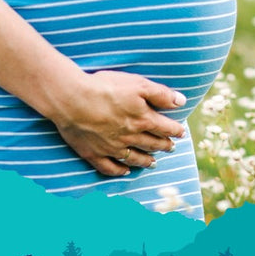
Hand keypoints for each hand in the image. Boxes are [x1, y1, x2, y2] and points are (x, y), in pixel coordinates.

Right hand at [52, 70, 186, 177]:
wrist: (72, 99)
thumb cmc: (105, 87)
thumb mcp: (138, 84)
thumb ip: (161, 94)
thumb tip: (182, 102)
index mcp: (143, 120)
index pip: (165, 128)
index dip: (175, 130)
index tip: (182, 133)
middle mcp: (130, 137)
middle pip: (152, 144)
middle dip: (164, 146)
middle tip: (171, 148)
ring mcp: (111, 148)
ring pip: (134, 158)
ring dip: (146, 161)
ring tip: (154, 163)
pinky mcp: (93, 153)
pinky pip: (110, 167)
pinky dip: (119, 171)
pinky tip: (125, 171)